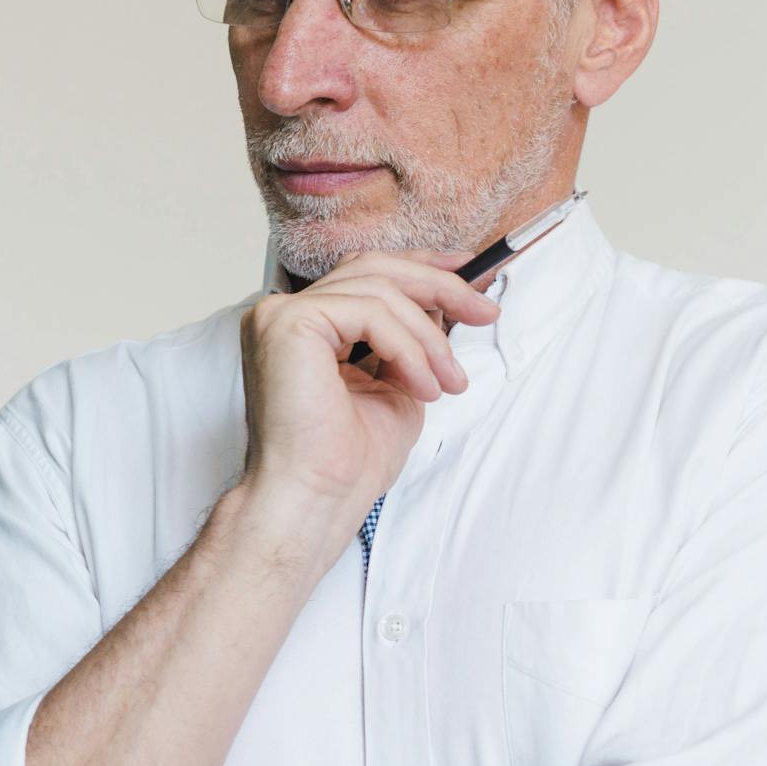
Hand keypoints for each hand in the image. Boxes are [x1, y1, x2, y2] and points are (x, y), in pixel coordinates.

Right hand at [240, 249, 502, 526]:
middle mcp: (285, 314)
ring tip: (449, 382)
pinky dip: (407, 347)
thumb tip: (446, 299)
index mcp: (306, 326)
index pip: (366, 273)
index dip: (422, 267)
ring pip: (379, 290)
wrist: (318, 497)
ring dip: (429, 337)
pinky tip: (421, 386)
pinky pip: (369, 313)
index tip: (473, 276)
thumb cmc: (347, 459)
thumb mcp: (397, 381)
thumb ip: (410, 338)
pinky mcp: (288, 325)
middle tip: (485, 313)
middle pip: (374, 268)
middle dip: (440, 286)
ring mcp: (280, 316)